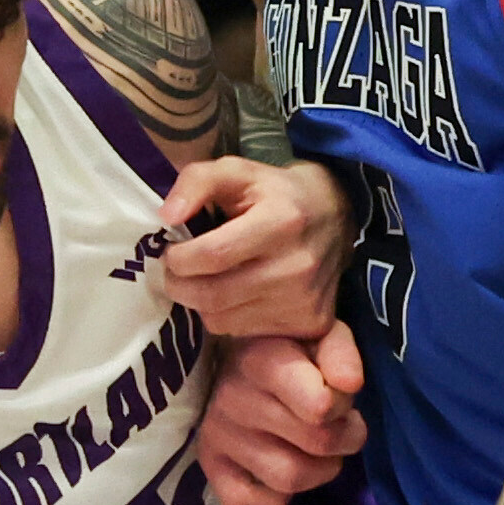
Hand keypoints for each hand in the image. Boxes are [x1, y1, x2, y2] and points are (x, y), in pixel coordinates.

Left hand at [158, 157, 349, 340]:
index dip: (178, 257)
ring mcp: (304, 301)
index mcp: (281, 221)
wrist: (336, 216)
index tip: (171, 251)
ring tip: (205, 280)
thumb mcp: (238, 171)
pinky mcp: (309, 324)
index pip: (212, 255)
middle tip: (176, 272)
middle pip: (212, 295)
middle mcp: (297, 267)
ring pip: (221, 320)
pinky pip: (243, 333)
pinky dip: (226, 317)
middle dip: (179, 285)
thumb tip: (166, 216)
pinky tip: (233, 295)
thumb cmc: (277, 193)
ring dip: (201, 303)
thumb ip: (197, 182)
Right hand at [200, 323, 367, 504]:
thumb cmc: (290, 350)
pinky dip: (273, 497)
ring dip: (318, 471)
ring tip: (318, 451)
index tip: (340, 397)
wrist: (237, 359)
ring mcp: (217, 434)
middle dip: (344, 440)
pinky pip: (246, 501)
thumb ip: (340, 353)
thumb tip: (349, 384)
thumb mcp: (321, 335)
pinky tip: (280, 470)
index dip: (343, 407)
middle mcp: (233, 397)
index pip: (321, 406)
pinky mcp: (209, 465)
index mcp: (262, 360)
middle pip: (316, 443)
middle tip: (340, 427)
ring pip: (289, 478)